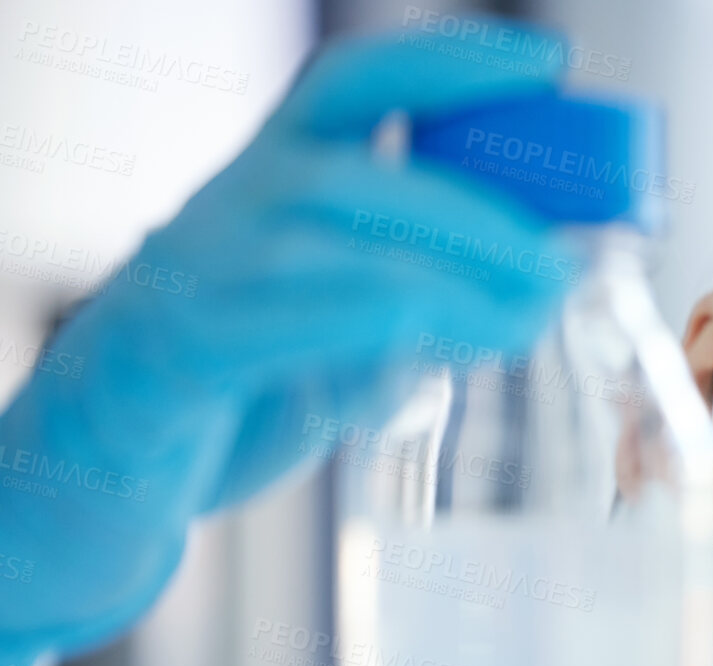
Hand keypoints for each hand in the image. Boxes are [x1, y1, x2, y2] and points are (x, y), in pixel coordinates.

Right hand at [0, 23, 573, 665]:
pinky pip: (270, 318)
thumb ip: (413, 315)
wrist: (88, 493)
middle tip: (562, 265)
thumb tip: (525, 300)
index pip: (352, 86)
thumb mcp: (338, 347)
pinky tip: (431, 353)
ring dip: (442, 272)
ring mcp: (188, 276)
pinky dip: (363, 324)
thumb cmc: (220, 408)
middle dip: (475, 213)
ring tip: (527, 318)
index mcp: (267, 190)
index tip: (547, 67)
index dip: (451, 64)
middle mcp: (224, 212)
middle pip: (357, 171)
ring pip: (320, 234)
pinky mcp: (168, 352)